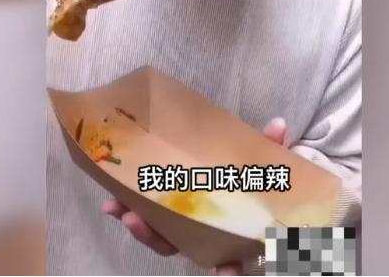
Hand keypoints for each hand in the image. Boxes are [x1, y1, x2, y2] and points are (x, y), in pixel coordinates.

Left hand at [103, 117, 287, 273]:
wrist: (250, 175)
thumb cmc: (258, 177)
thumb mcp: (267, 164)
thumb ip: (272, 150)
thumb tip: (277, 126)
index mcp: (232, 229)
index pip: (232, 258)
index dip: (229, 268)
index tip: (225, 272)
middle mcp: (205, 235)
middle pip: (179, 246)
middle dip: (155, 237)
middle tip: (134, 220)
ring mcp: (184, 227)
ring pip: (160, 236)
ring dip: (137, 226)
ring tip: (116, 208)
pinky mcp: (166, 212)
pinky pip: (146, 217)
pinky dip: (128, 211)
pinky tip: (111, 201)